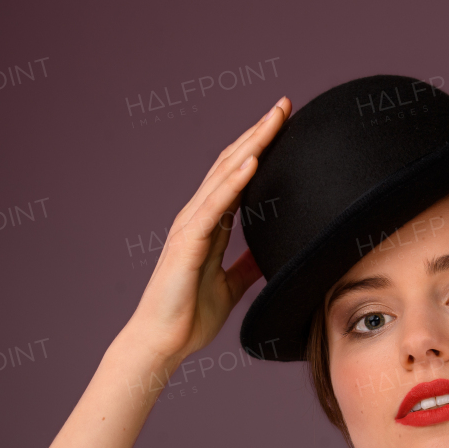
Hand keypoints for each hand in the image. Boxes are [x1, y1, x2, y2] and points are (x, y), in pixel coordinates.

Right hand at [126, 96, 289, 362]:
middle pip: (232, 163)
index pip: (239, 175)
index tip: (286, 122)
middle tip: (285, 104)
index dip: (261, 146)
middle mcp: (199, 217)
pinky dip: (234, 181)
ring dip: (251, 144)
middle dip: (260, 132)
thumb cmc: (189, 316)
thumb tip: (268, 252)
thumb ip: (246, 264)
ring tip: (275, 118)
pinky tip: (253, 160)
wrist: (162, 343)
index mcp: (210, 224)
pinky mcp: (187, 242)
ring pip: (224, 175)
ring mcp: (191, 226)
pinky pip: (214, 206)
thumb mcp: (230, 286)